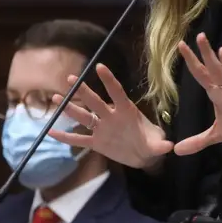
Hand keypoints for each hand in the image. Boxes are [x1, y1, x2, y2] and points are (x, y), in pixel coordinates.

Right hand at [47, 63, 173, 169]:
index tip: (99, 67)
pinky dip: (65, 136)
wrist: (144, 156)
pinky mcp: (96, 143)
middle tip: (70, 78)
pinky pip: (79, 139)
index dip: (108, 80)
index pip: (116, 92)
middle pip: (95, 102)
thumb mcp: (157, 144)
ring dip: (70, 108)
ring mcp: (102, 129)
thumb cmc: (152, 142)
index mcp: (126, 111)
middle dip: (83, 91)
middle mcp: (111, 116)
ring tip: (56, 98)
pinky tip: (51, 131)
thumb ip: (160, 144)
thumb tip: (170, 146)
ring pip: (83, 117)